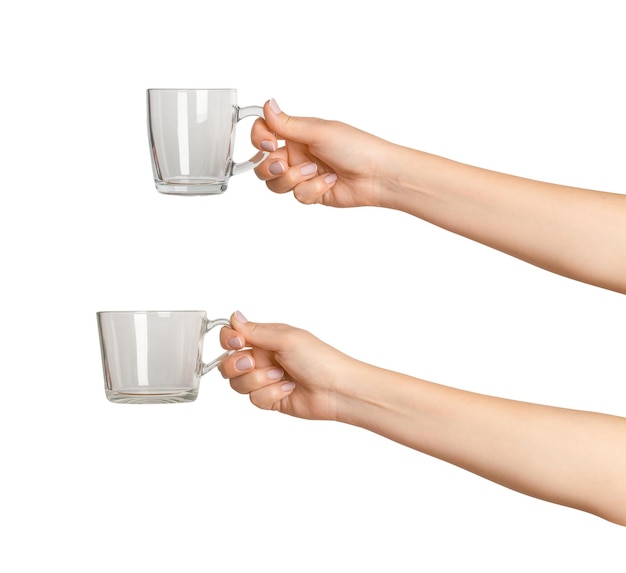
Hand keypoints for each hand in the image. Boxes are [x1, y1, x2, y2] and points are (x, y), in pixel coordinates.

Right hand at [219, 311, 361, 420]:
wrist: (336, 390)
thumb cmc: (319, 359)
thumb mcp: (286, 339)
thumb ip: (256, 331)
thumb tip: (234, 316)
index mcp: (266, 338)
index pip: (233, 336)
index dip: (228, 341)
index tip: (237, 343)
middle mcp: (263, 357)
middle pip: (228, 363)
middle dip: (237, 365)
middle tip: (254, 363)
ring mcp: (265, 379)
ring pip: (238, 383)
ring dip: (259, 381)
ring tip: (280, 377)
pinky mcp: (270, 398)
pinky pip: (254, 399)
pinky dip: (271, 395)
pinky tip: (288, 389)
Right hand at [251, 99, 397, 207]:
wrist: (378, 176)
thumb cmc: (357, 148)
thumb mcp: (319, 132)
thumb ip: (288, 124)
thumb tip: (267, 104)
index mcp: (298, 133)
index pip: (264, 133)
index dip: (259, 139)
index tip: (270, 143)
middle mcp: (298, 153)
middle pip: (263, 164)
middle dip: (270, 167)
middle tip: (284, 165)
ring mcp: (303, 175)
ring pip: (277, 183)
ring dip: (293, 179)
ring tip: (314, 171)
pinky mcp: (311, 193)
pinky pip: (297, 195)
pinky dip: (313, 189)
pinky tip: (330, 181)